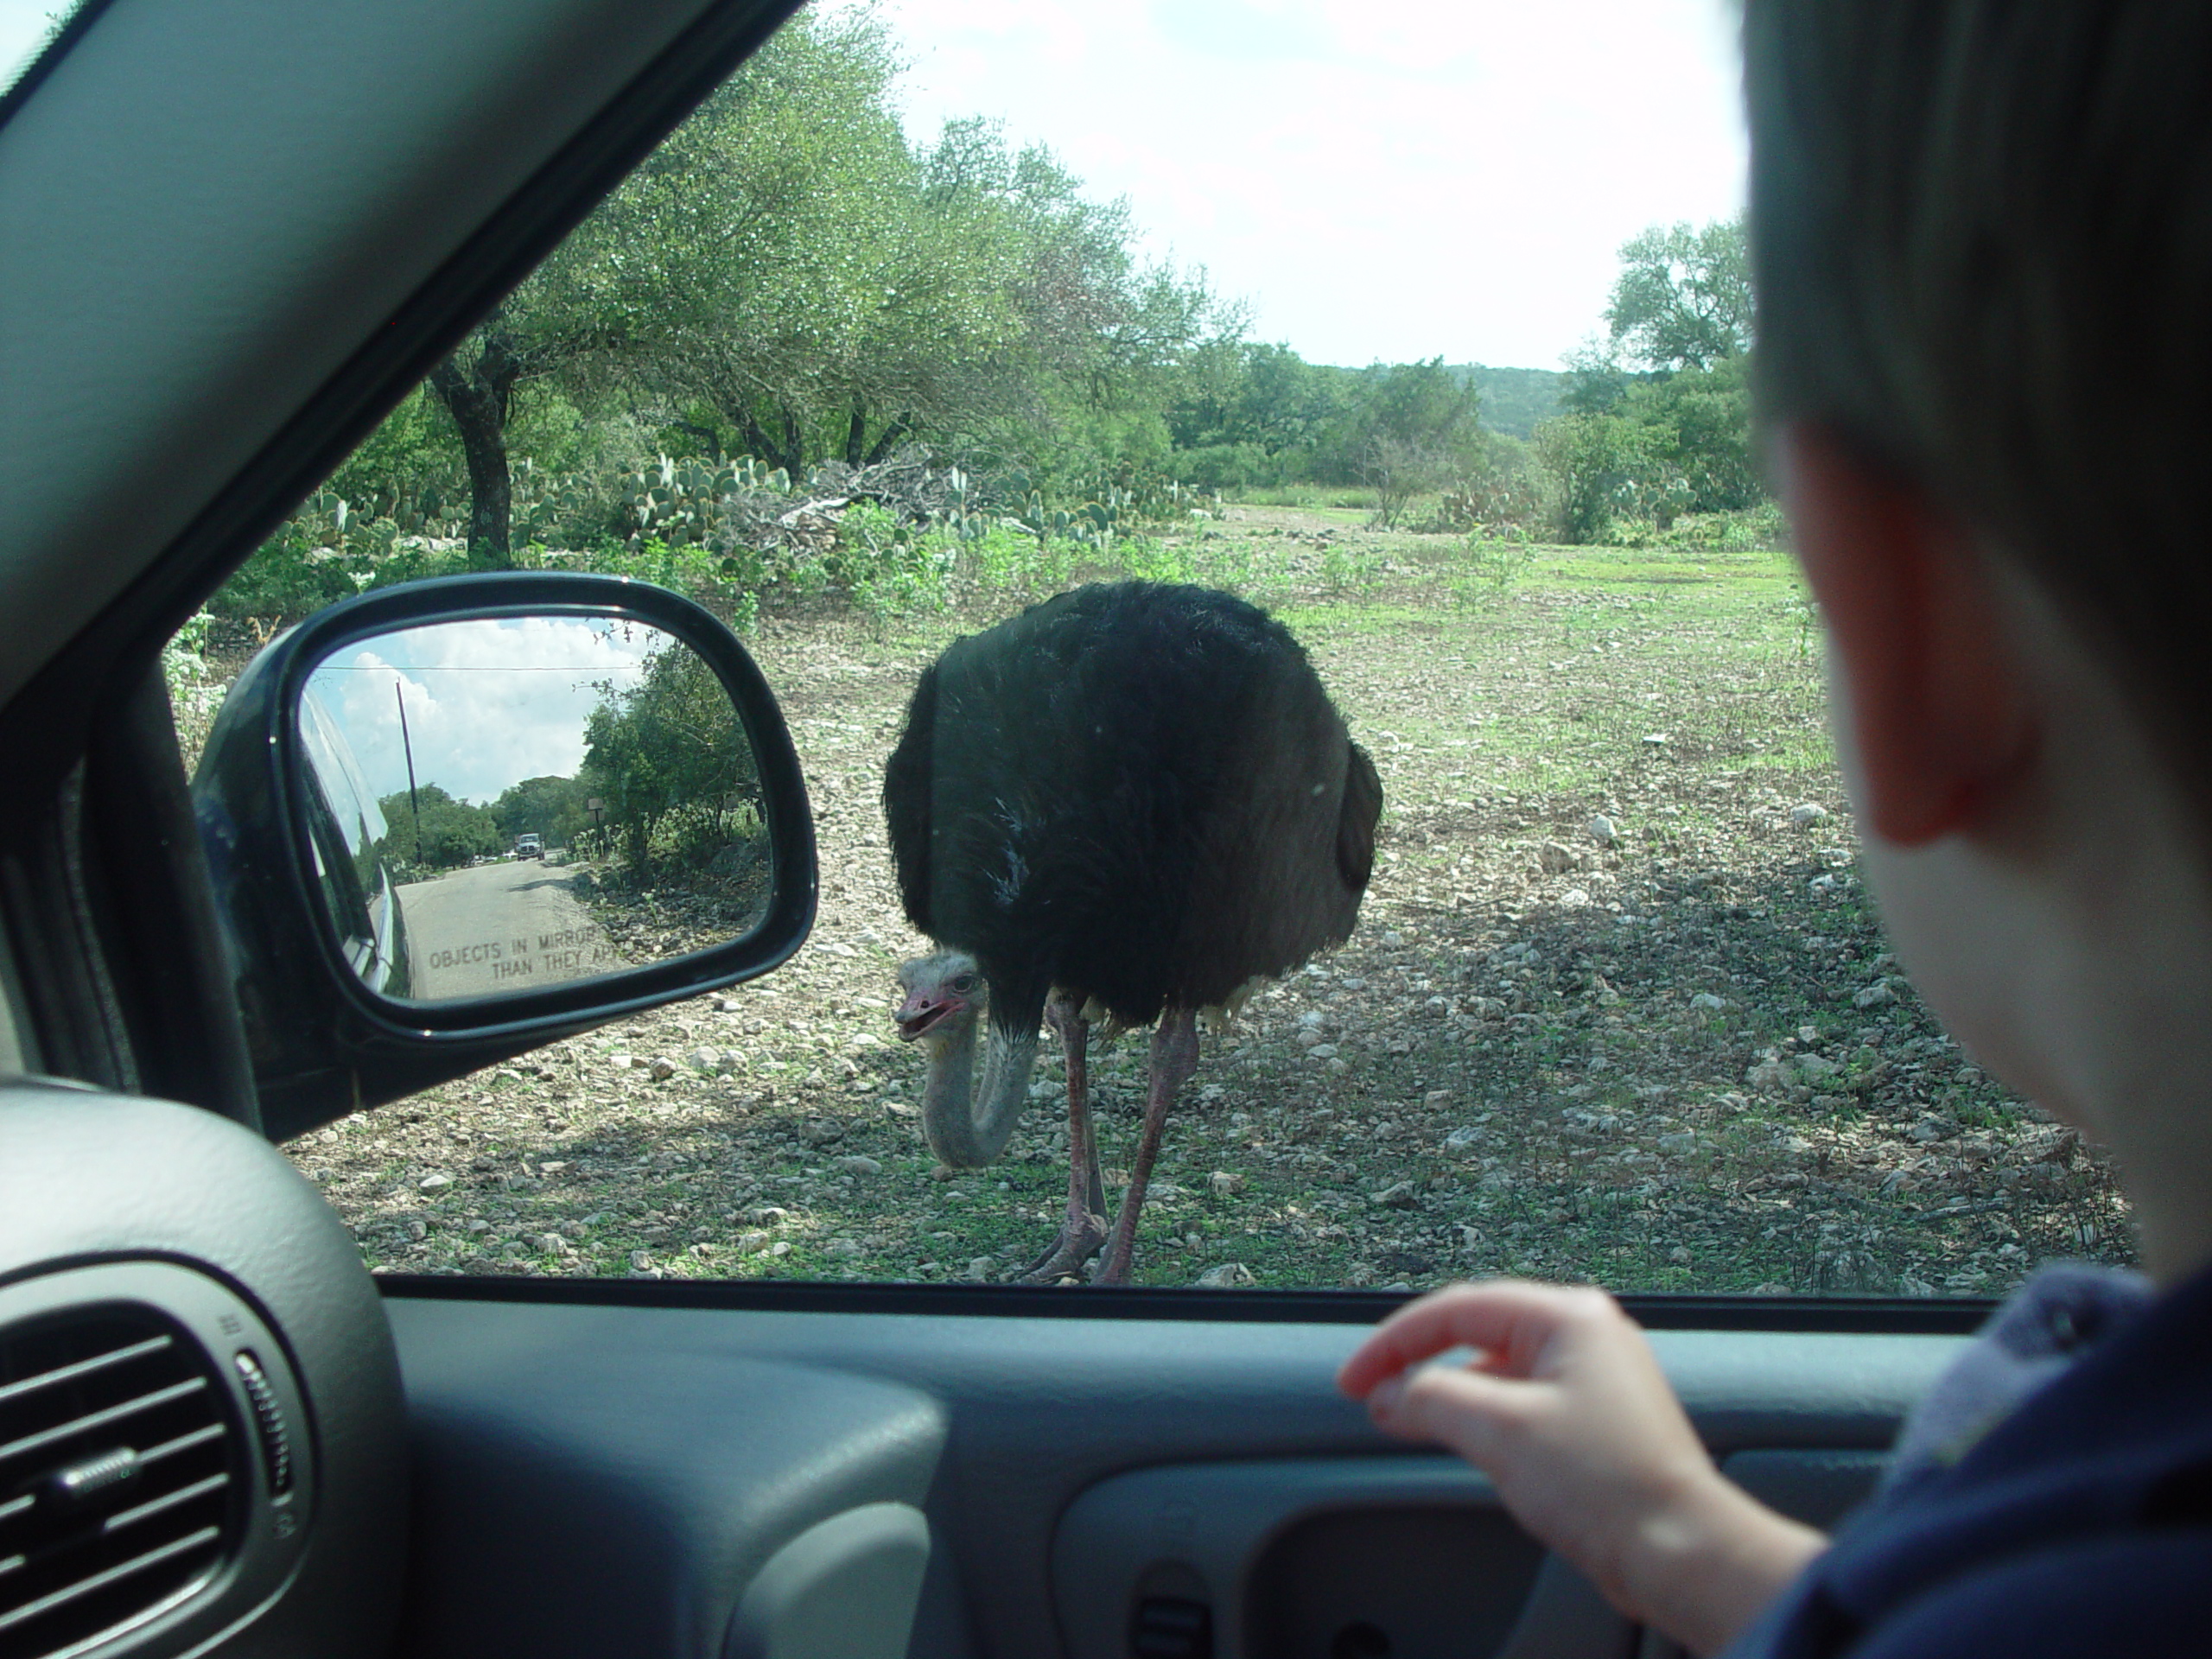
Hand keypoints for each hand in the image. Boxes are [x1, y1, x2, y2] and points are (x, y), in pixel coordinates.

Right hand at [1337, 1280, 1824, 1656]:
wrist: (1681, 1553)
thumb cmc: (1610, 1487)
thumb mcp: (1498, 1431)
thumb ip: (1429, 1399)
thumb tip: (1388, 1394)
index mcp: (1569, 1317)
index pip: (1456, 1309)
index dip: (1392, 1344)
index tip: (1355, 1379)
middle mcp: (1588, 1335)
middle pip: (1476, 1333)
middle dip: (1418, 1365)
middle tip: (1373, 1397)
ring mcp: (1597, 1377)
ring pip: (1498, 1369)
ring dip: (1449, 1393)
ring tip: (1408, 1422)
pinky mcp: (1599, 1420)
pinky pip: (1523, 1401)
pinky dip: (1482, 1416)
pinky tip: (1463, 1442)